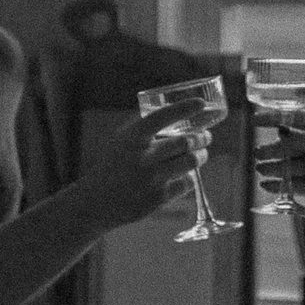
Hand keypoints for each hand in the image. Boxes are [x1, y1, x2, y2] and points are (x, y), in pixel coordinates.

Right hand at [78, 103, 207, 228]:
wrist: (97, 201)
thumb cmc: (115, 165)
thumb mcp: (122, 140)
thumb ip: (145, 127)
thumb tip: (178, 112)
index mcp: (131, 138)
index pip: (161, 117)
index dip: (183, 108)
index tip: (200, 103)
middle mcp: (142, 157)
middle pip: (185, 141)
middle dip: (202, 137)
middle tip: (207, 136)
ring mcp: (151, 179)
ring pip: (190, 161)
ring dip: (200, 156)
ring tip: (201, 154)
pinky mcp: (158, 198)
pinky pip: (186, 183)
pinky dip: (189, 177)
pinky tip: (185, 175)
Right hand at [252, 109, 304, 212]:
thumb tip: (283, 132)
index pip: (294, 121)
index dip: (275, 120)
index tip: (256, 120)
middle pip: (288, 146)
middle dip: (273, 149)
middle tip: (259, 153)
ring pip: (288, 165)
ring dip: (274, 167)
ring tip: (261, 168)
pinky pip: (292, 185)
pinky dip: (279, 185)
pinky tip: (266, 184)